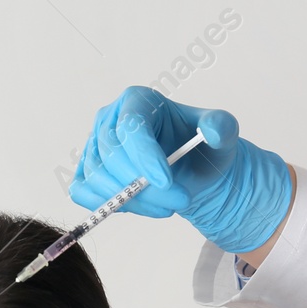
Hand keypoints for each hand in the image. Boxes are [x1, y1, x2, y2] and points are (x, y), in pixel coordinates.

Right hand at [69, 86, 293, 254]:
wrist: (189, 172)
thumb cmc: (200, 150)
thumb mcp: (223, 134)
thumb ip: (222, 127)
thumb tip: (212, 129)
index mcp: (137, 101)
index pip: (131, 127)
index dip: (145, 157)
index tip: (166, 182)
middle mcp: (108, 119)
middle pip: (112, 156)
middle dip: (144, 186)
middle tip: (181, 200)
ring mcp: (93, 147)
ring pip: (98, 178)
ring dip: (133, 200)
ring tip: (167, 205)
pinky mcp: (86, 172)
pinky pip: (84, 192)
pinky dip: (109, 205)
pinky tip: (142, 206)